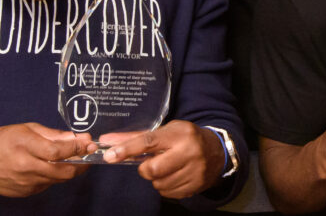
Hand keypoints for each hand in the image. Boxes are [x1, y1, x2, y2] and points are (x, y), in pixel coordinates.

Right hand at [0, 123, 90, 196]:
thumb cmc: (2, 140)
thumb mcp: (27, 129)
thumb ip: (54, 134)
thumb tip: (77, 138)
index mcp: (25, 147)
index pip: (58, 152)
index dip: (77, 148)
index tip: (89, 143)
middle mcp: (25, 168)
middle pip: (63, 171)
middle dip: (81, 164)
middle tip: (88, 154)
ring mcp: (24, 184)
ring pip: (57, 180)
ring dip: (68, 170)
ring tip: (70, 158)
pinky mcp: (23, 193)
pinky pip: (46, 185)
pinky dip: (52, 176)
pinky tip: (48, 167)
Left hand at [102, 121, 226, 198]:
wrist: (218, 151)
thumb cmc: (185, 138)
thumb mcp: (166, 131)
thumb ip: (137, 137)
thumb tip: (107, 140)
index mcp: (179, 133)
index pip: (149, 141)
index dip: (128, 149)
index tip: (110, 155)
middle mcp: (189, 151)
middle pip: (152, 169)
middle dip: (146, 169)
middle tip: (152, 163)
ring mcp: (194, 170)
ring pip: (159, 184)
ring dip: (157, 179)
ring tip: (168, 168)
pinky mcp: (196, 185)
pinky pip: (168, 193)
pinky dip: (166, 186)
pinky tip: (175, 176)